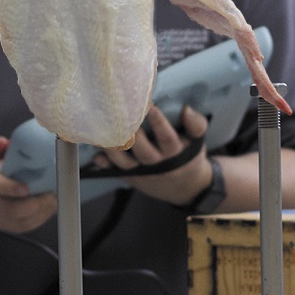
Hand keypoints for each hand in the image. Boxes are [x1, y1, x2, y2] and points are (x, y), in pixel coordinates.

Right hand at [0, 135, 56, 233]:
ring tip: (52, 200)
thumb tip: (6, 144)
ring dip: (39, 213)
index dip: (10, 188)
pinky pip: (22, 228)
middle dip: (34, 204)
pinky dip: (38, 220)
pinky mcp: (2, 225)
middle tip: (50, 194)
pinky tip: (48, 208)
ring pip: (18, 222)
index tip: (26, 188)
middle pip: (9, 210)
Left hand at [95, 105, 211, 206]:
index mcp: (175, 153)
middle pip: (143, 151)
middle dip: (132, 134)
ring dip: (113, 147)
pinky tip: (97, 154)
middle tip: (121, 114)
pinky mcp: (131, 177)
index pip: (167, 138)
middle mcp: (157, 164)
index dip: (159, 124)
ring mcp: (142, 172)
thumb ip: (196, 125)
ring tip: (104, 129)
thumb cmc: (188, 157)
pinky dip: (105, 164)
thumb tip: (186, 109)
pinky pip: (116, 172)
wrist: (184, 188)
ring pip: (125, 162)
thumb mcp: (197, 141)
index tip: (151, 106)